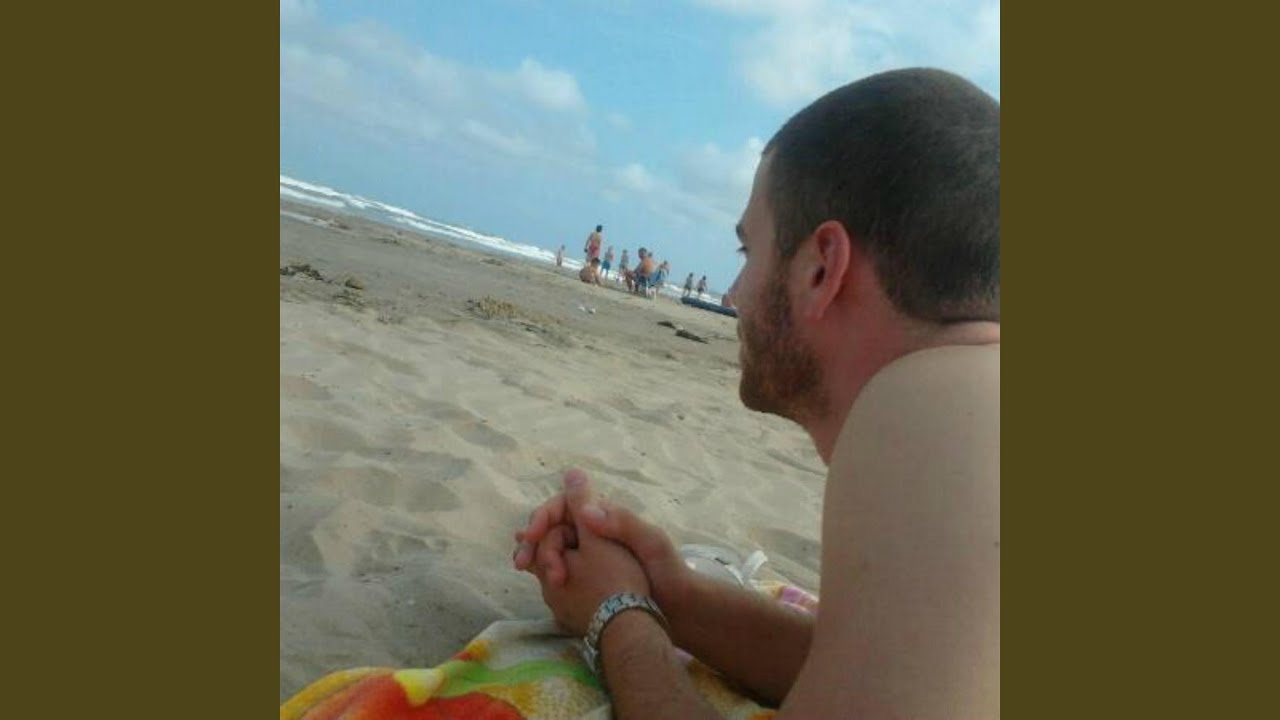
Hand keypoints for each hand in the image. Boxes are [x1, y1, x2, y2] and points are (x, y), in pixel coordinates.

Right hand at [514, 469, 692, 613]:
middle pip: (554, 524)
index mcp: (608, 517)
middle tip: (521, 562)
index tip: (532, 535)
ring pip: (552, 544)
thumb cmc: (667, 572)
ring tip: (523, 567)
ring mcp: (590, 553)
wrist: (678, 609)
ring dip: (535, 552)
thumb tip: (585, 507)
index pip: (566, 504)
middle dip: (535, 538)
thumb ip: (620, 521)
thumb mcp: (650, 542)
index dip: (545, 515)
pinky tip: (532, 572)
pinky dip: (542, 565)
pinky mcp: (589, 574)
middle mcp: (595, 531)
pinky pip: (559, 563)